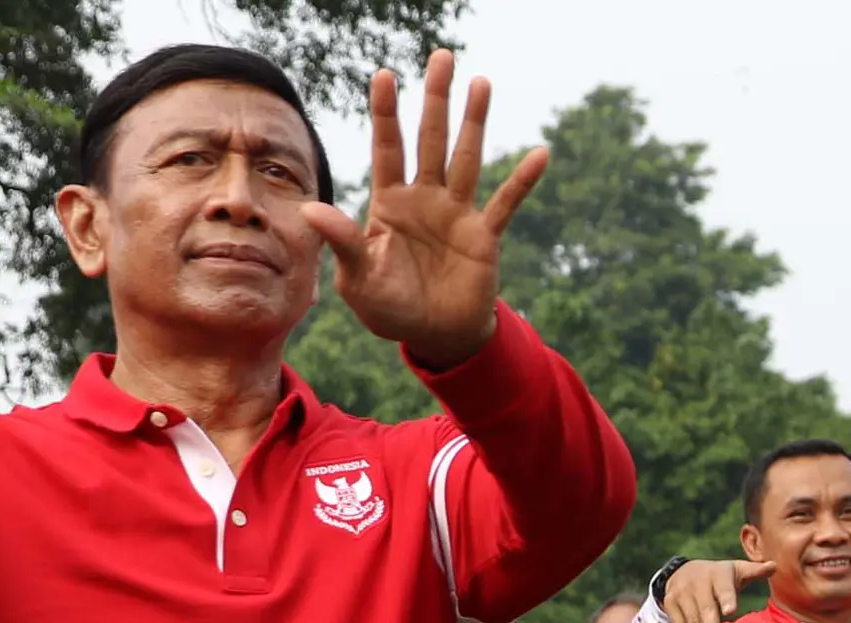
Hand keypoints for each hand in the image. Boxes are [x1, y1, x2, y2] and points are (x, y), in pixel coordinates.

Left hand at [306, 51, 549, 370]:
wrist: (434, 336)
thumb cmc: (389, 307)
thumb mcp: (358, 278)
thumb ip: (343, 241)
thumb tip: (311, 209)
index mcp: (390, 204)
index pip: (387, 149)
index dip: (386, 113)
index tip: (385, 75)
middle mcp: (424, 199)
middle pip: (430, 139)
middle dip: (435, 99)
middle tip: (441, 58)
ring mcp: (456, 214)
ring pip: (466, 158)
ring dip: (474, 122)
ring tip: (481, 83)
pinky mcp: (484, 236)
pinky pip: (506, 203)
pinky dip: (523, 180)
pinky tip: (539, 153)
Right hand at [663, 558, 770, 622]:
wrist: (681, 571)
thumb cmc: (718, 576)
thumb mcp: (735, 570)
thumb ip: (754, 571)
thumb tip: (774, 566)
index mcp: (717, 575)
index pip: (723, 588)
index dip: (727, 599)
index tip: (731, 611)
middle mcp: (697, 584)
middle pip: (706, 607)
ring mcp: (682, 595)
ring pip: (691, 620)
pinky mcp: (671, 605)